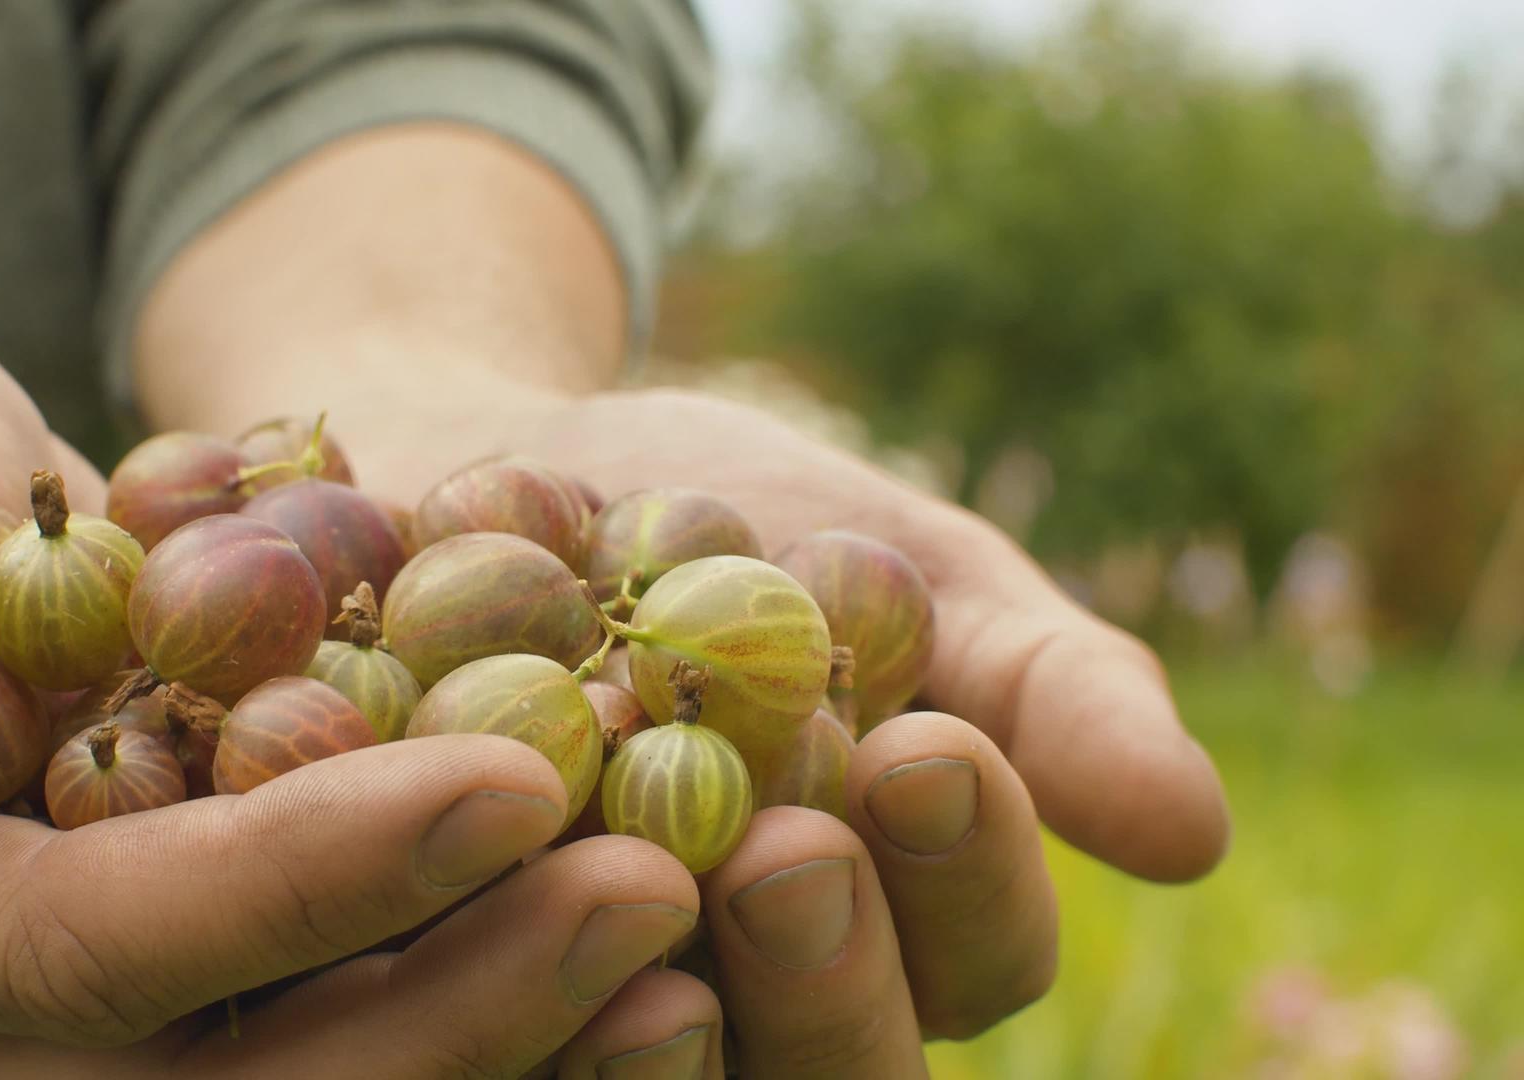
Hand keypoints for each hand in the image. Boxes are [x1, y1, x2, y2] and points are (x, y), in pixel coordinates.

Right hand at [0, 301, 712, 1075]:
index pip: (97, 941)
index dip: (303, 884)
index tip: (508, 785)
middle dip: (455, 1001)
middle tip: (655, 892)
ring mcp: (116, 1016)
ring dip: (518, 1036)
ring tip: (694, 940)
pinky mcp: (221, 979)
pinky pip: (373, 1023)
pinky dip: (515, 997)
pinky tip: (675, 932)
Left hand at [325, 386, 1227, 1054]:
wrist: (494, 470)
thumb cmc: (736, 518)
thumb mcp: (904, 569)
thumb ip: (1040, 690)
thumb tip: (1195, 836)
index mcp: (890, 921)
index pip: (972, 957)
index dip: (968, 877)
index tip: (925, 754)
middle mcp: (745, 999)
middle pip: (823, 1069)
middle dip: (824, 973)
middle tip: (790, 852)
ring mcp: (579, 1004)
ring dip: (654, 1023)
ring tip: (642, 897)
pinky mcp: (426, 987)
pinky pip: (452, 1025)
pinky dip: (457, 973)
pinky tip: (438, 890)